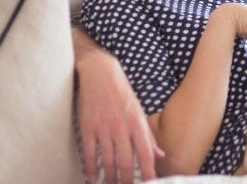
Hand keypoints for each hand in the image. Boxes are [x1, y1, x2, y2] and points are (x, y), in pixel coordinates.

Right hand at [73, 29, 164, 183]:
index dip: (148, 172)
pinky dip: (91, 168)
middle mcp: (121, 126)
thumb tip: (160, 154)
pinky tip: (93, 177)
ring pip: (107, 160)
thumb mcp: (139, 111)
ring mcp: (103, 127)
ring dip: (110, 177)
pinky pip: (89, 152)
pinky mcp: (87, 126)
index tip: (150, 183)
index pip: (145, 154)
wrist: (99, 72)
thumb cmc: (122, 92)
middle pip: (125, 162)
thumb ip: (148, 136)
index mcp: (137, 122)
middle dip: (127, 181)